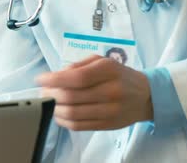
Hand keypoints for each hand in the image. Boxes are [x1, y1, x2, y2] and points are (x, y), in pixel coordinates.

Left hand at [36, 55, 152, 130]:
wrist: (146, 96)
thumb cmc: (119, 75)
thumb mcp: (102, 61)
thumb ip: (79, 66)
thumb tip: (56, 76)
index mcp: (108, 71)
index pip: (77, 78)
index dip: (54, 79)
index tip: (40, 79)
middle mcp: (111, 91)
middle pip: (72, 97)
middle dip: (51, 94)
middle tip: (43, 91)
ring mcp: (110, 111)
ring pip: (73, 114)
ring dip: (54, 109)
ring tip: (48, 102)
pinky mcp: (107, 125)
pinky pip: (79, 126)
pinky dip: (63, 121)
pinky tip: (58, 113)